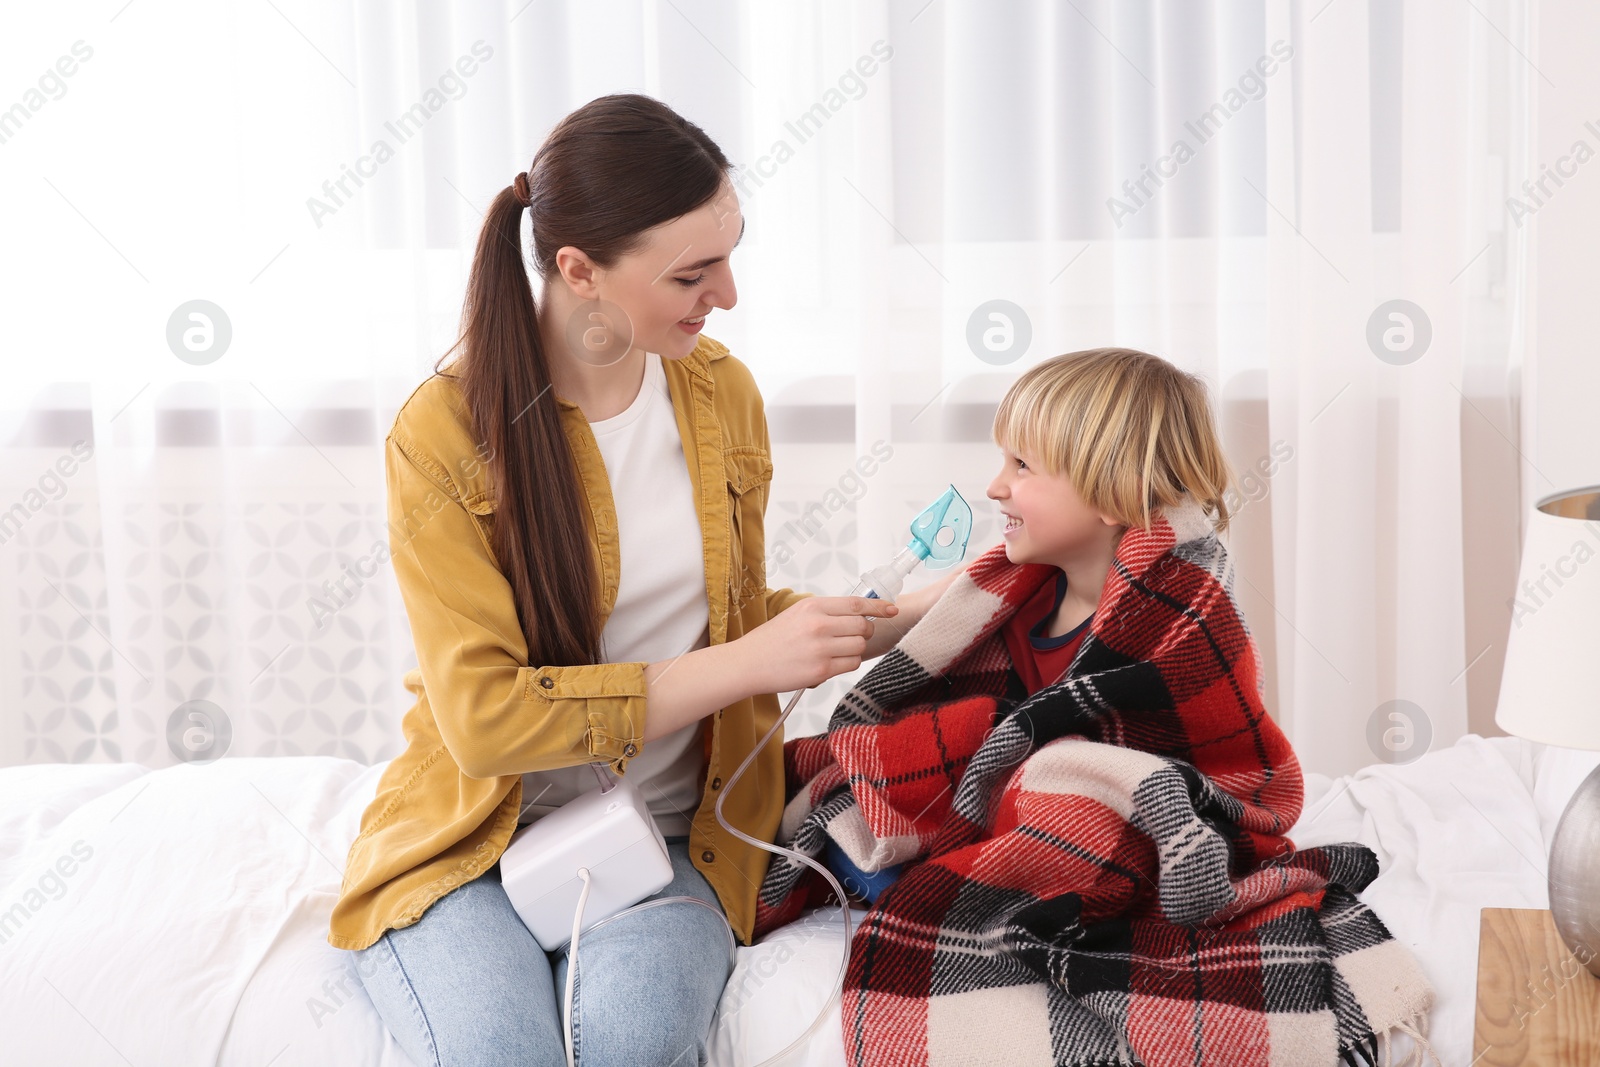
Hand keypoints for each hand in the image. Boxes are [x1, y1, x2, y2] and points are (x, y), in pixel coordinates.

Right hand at [736, 596, 899, 692]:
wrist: (747, 663)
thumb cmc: (771, 640)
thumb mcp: (796, 615)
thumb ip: (825, 613)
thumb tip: (858, 614)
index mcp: (813, 606)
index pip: (857, 603)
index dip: (879, 606)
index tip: (892, 609)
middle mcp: (818, 624)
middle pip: (863, 626)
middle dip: (864, 632)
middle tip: (852, 637)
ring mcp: (820, 648)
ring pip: (860, 646)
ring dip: (855, 649)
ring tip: (836, 651)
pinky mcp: (821, 670)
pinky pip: (851, 664)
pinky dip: (847, 664)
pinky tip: (831, 663)